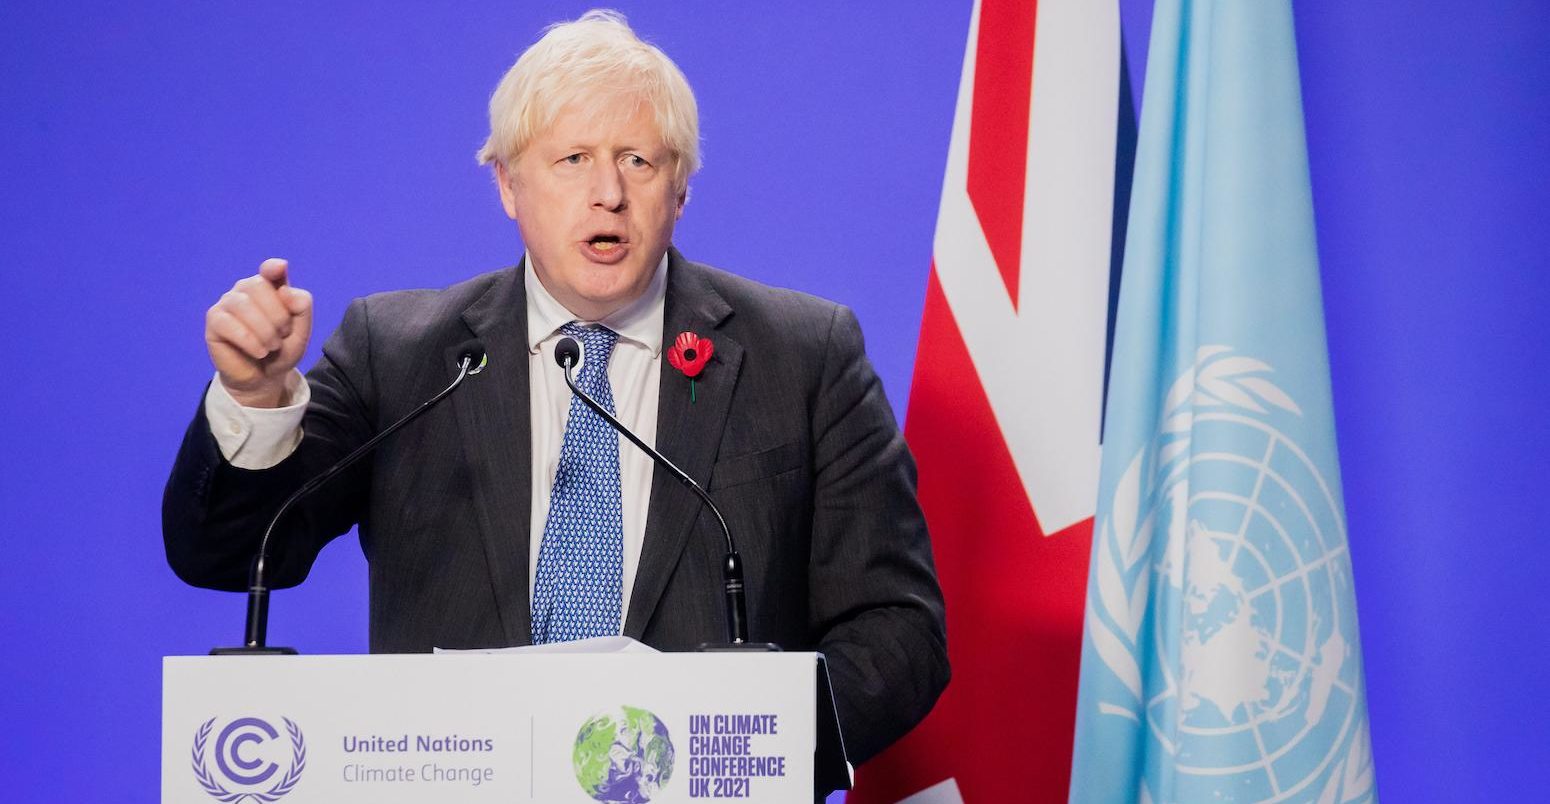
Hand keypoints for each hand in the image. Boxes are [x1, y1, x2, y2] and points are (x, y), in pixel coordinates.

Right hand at [205, 258, 313, 407]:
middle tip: (281, 336)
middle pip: (259, 286)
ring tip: (271, 347)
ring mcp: (227, 303)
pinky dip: (249, 340)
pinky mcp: (214, 321)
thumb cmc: (281, 349)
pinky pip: (228, 323)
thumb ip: (301, 307)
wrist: (264, 377)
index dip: (273, 268)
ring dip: (264, 330)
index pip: (270, 269)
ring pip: (243, 304)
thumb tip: (285, 290)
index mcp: (269, 287)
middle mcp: (245, 289)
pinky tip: (259, 352)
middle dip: (278, 315)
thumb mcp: (301, 331)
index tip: (279, 268)